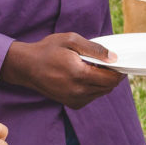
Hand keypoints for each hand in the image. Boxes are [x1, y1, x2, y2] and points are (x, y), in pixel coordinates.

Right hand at [0, 33, 124, 108]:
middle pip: (109, 87)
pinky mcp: (71, 103)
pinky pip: (92, 97)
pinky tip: (85, 77)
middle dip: (112, 75)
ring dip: (103, 82)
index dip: (119, 71)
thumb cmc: (48, 50)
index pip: (111, 79)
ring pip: (101, 93)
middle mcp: (78, 91)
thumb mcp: (71, 40)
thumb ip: (95, 49)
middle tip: (106, 63)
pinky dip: (94, 88)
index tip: (118, 61)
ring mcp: (74, 100)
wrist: (26, 66)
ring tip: (93, 68)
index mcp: (80, 75)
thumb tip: (114, 57)